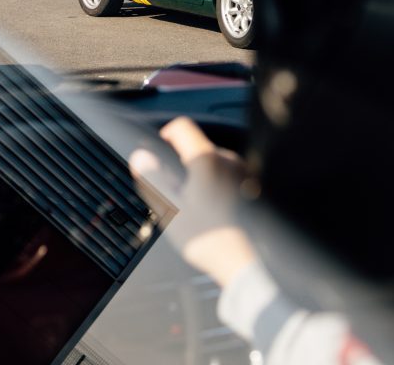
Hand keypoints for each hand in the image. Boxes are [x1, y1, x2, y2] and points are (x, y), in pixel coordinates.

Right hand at [129, 116, 258, 287]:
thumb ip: (153, 178)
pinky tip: (215, 212)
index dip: (165, 135)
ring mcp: (244, 172)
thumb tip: (140, 155)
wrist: (246, 266)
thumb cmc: (208, 240)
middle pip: (197, 147)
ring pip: (213, 163)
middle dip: (183, 165)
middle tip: (177, 194)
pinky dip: (217, 186)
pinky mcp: (253, 187)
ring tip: (198, 208)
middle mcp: (229, 159)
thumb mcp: (172, 210)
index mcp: (207, 159)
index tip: (158, 154)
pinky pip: (228, 176)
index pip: (182, 127)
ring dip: (201, 177)